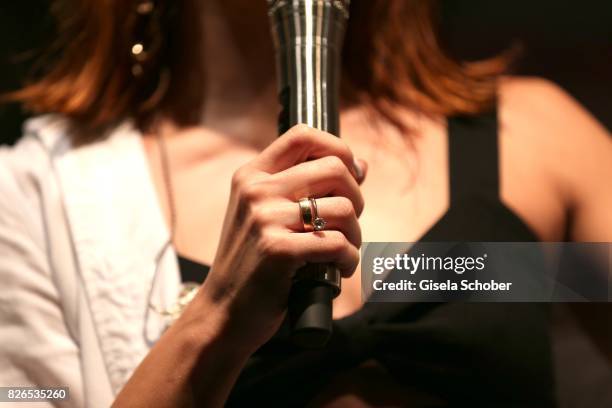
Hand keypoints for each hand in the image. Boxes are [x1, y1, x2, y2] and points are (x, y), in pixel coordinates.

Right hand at [196, 124, 366, 352]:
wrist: (223, 311)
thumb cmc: (252, 263)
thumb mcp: (264, 215)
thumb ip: (303, 187)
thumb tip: (360, 166)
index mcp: (251, 175)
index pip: (303, 135)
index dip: (338, 149)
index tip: (350, 174)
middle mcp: (256, 191)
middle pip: (334, 168)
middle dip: (356, 197)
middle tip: (349, 221)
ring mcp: (265, 219)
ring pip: (343, 208)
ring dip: (355, 235)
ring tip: (343, 251)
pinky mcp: (278, 250)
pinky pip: (338, 243)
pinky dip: (349, 259)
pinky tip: (339, 269)